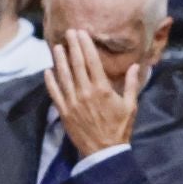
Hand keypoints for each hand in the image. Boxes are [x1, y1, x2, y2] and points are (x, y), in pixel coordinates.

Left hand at [45, 30, 140, 158]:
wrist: (104, 151)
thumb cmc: (120, 128)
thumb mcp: (130, 106)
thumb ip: (131, 85)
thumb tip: (135, 67)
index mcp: (102, 89)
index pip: (92, 61)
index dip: (85, 45)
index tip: (81, 33)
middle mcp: (85, 91)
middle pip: (76, 64)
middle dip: (72, 46)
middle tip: (68, 32)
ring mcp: (72, 101)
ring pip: (63, 75)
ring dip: (59, 59)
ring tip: (58, 47)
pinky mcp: (63, 110)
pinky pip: (54, 92)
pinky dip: (50, 80)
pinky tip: (48, 70)